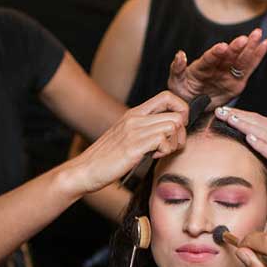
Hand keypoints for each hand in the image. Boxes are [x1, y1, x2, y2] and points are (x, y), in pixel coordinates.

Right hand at [71, 91, 188, 193]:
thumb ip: (144, 130)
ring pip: (173, 126)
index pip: (168, 96)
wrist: (84, 170)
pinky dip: (164, 151)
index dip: (181, 110)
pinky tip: (153, 157)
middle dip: (181, 135)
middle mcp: (135, 118)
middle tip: (170, 147)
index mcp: (134, 113)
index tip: (178, 128)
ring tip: (161, 152)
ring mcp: (133, 131)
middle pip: (176, 115)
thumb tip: (168, 132)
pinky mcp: (133, 146)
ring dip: (174, 143)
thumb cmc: (106, 159)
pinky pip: (163, 140)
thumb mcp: (126, 137)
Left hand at [167, 29, 266, 106]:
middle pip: (228, 56)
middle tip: (245, 38)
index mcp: (202, 66)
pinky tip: (264, 44)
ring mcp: (228, 73)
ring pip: (241, 59)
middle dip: (237, 47)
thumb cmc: (182, 92)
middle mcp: (217, 67)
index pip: (209, 58)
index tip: (222, 47)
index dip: (216, 53)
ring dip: (250, 47)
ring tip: (258, 35)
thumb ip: (177, 68)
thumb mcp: (175, 81)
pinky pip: (248, 69)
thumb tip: (180, 54)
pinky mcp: (237, 82)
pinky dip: (257, 57)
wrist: (191, 106)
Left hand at [214, 106, 266, 195]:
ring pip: (263, 133)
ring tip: (230, 119)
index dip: (241, 115)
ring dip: (246, 125)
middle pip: (258, 123)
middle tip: (219, 110)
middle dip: (238, 116)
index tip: (224, 111)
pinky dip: (261, 144)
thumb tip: (256, 145)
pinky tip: (250, 138)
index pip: (258, 121)